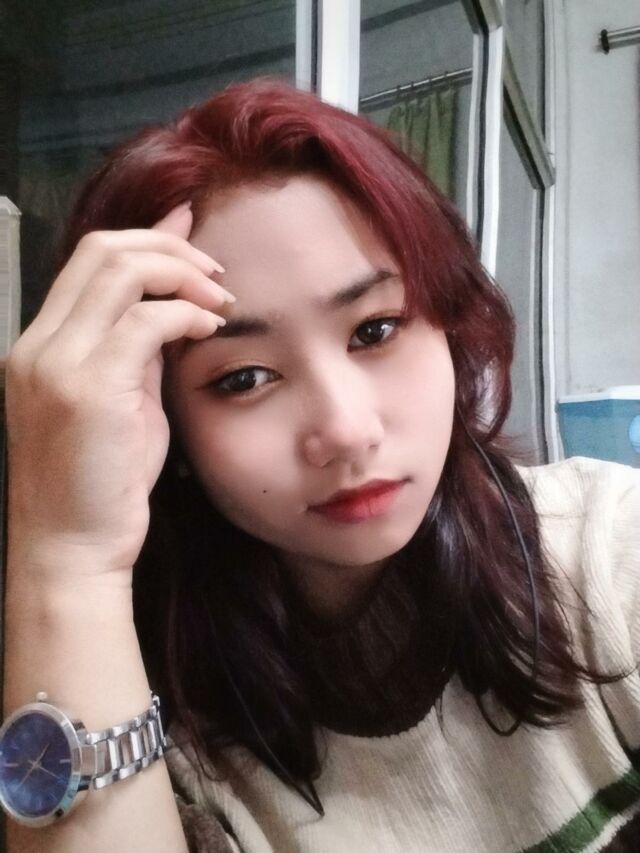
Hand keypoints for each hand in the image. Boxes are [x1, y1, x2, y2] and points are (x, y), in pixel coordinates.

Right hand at [5, 204, 231, 586]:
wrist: (72, 550)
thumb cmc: (101, 485)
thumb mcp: (120, 406)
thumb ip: (138, 353)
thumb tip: (173, 308)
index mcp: (41, 347)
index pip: (89, 261)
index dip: (145, 239)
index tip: (189, 232)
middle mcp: (38, 346)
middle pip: (102, 250)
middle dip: (168, 247)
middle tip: (214, 271)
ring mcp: (56, 364)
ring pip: (120, 270)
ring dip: (181, 274)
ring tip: (218, 298)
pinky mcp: (88, 389)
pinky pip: (145, 320)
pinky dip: (186, 314)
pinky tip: (209, 329)